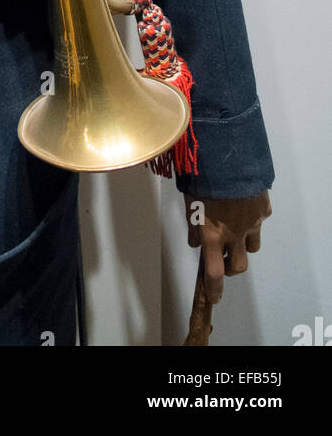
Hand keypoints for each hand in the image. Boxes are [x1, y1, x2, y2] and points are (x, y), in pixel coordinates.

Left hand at [182, 192, 270, 344]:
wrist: (226, 155)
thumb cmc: (201, 177)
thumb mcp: (189, 201)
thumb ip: (193, 225)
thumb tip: (195, 243)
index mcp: (213, 233)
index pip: (215, 272)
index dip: (214, 288)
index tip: (214, 296)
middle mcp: (234, 233)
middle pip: (238, 265)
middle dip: (231, 267)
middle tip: (224, 259)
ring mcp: (252, 221)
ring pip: (252, 245)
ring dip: (243, 244)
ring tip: (234, 231)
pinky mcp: (262, 208)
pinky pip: (259, 220)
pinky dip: (252, 219)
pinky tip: (244, 206)